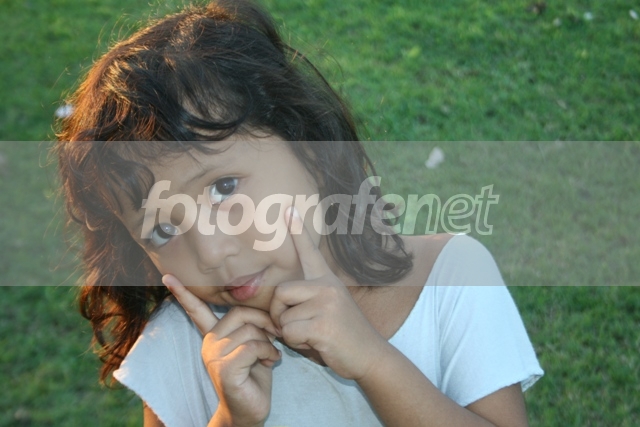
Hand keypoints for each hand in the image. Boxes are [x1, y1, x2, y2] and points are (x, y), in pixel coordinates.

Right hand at [163, 275, 280, 426]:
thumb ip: (253, 326)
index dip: (183, 292)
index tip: (168, 275)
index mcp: (213, 335)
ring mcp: (214, 355)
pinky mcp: (224, 368)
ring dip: (269, 342)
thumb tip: (267, 307)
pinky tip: (270, 362)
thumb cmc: (254, 376)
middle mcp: (209, 343)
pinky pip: (253, 346)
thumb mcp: (255, 345)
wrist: (249, 411)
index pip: (197, 309)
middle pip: (241, 312)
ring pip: (250, 330)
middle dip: (265, 321)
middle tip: (277, 335)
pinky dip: (268, 352)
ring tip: (270, 355)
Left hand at [269, 207, 389, 380]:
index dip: (298, 231)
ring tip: (314, 335)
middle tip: (297, 326)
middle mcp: (328, 286)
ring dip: (291, 333)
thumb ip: (308, 299)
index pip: (310, 252)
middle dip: (279, 313)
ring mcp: (327, 304)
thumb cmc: (342, 335)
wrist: (370, 356)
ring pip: (283, 317)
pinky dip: (296, 343)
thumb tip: (279, 300)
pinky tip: (316, 343)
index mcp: (328, 280)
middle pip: (281, 292)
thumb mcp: (329, 308)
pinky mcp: (323, 324)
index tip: (289, 209)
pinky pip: (289, 332)